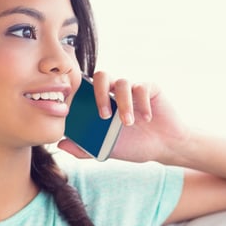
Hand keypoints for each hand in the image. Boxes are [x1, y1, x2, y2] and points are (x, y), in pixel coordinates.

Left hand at [58, 71, 190, 163]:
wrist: (165, 147)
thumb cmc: (135, 145)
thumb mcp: (108, 150)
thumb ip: (84, 148)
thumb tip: (60, 144)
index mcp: (103, 102)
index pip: (86, 88)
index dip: (80, 92)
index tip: (81, 110)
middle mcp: (116, 92)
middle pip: (101, 76)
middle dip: (99, 94)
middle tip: (104, 116)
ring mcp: (133, 88)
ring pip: (122, 83)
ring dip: (124, 104)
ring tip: (128, 123)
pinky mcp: (151, 88)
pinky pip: (142, 87)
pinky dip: (142, 103)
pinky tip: (146, 118)